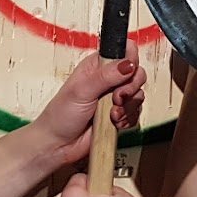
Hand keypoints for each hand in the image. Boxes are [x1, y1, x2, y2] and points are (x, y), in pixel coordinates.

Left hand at [31, 52, 147, 172]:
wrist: (58, 145)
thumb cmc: (60, 115)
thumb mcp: (81, 90)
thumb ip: (106, 75)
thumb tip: (128, 63)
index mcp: (97, 66)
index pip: (125, 51)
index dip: (130, 60)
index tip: (126, 72)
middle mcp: (108, 80)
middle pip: (137, 74)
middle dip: (130, 88)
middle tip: (116, 98)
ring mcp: (114, 98)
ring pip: (138, 95)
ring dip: (128, 107)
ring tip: (111, 114)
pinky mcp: (119, 114)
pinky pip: (136, 113)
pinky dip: (128, 119)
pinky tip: (115, 122)